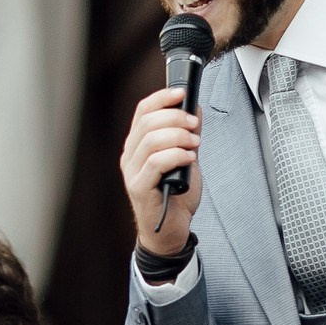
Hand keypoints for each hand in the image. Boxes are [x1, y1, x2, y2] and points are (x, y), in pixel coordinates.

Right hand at [120, 85, 203, 257]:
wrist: (171, 231)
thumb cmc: (175, 197)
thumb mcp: (186, 158)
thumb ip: (187, 135)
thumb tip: (195, 109)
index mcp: (138, 145)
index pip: (142, 111)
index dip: (162, 97)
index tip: (181, 93)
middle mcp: (130, 156)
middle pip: (147, 122)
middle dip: (175, 117)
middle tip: (194, 124)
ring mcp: (132, 173)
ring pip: (151, 140)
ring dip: (178, 136)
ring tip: (194, 144)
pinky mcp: (140, 188)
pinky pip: (155, 163)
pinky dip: (176, 155)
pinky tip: (189, 158)